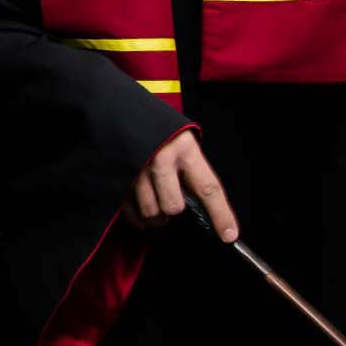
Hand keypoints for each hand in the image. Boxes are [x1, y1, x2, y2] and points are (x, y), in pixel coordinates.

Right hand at [122, 130, 238, 241]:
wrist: (120, 111)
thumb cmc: (157, 128)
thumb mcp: (182, 139)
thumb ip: (191, 167)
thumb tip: (201, 202)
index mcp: (184, 148)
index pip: (208, 188)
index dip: (220, 214)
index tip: (228, 234)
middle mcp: (160, 160)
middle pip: (173, 206)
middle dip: (174, 210)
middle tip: (173, 205)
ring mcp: (135, 170)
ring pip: (150, 211)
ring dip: (155, 216)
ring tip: (157, 207)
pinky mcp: (117, 178)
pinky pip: (129, 211)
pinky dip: (137, 219)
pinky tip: (142, 216)